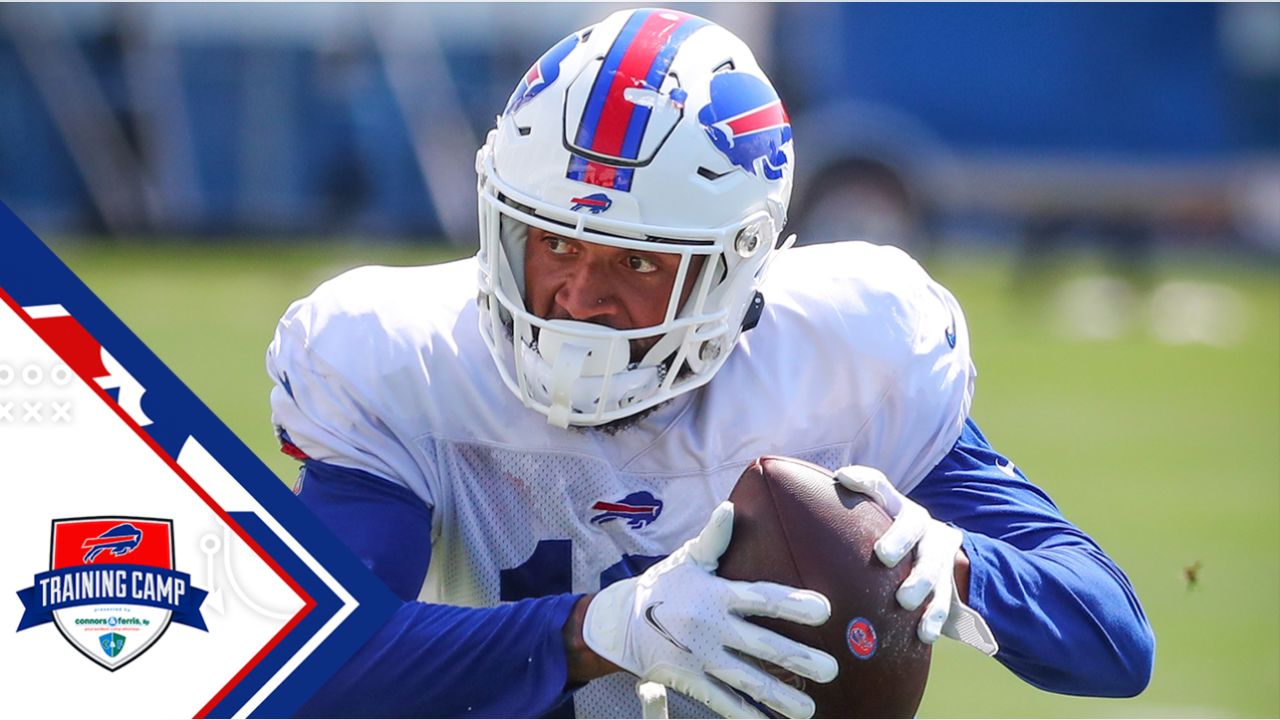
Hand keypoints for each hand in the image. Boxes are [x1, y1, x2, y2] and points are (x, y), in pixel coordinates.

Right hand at [582, 502, 838, 718]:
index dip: (792, 604)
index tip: (824, 609)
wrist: (619, 622)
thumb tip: (730, 508)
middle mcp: (710, 628)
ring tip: (810, 709)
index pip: (761, 598)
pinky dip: (748, 716)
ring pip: (747, 681)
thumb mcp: (686, 560)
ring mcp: (701, 658)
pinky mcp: (691, 681)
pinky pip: (723, 702)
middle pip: (762, 646)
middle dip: (799, 659)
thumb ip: (712, 539)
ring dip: (780, 697)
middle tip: (831, 669)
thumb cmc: (664, 586)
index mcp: (715, 595)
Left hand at [835, 465, 998, 655]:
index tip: (843, 478)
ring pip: (933, 564)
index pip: (879, 486)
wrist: (938, 560)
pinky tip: (923, 634)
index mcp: (895, 507)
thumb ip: (836, 517)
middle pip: (913, 523)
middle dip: (900, 538)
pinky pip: (945, 601)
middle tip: (884, 556)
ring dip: (921, 582)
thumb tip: (784, 511)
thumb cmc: (885, 540)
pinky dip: (934, 618)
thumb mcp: (868, 525)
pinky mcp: (947, 584)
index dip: (863, 481)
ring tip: (905, 602)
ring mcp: (937, 554)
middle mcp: (919, 526)